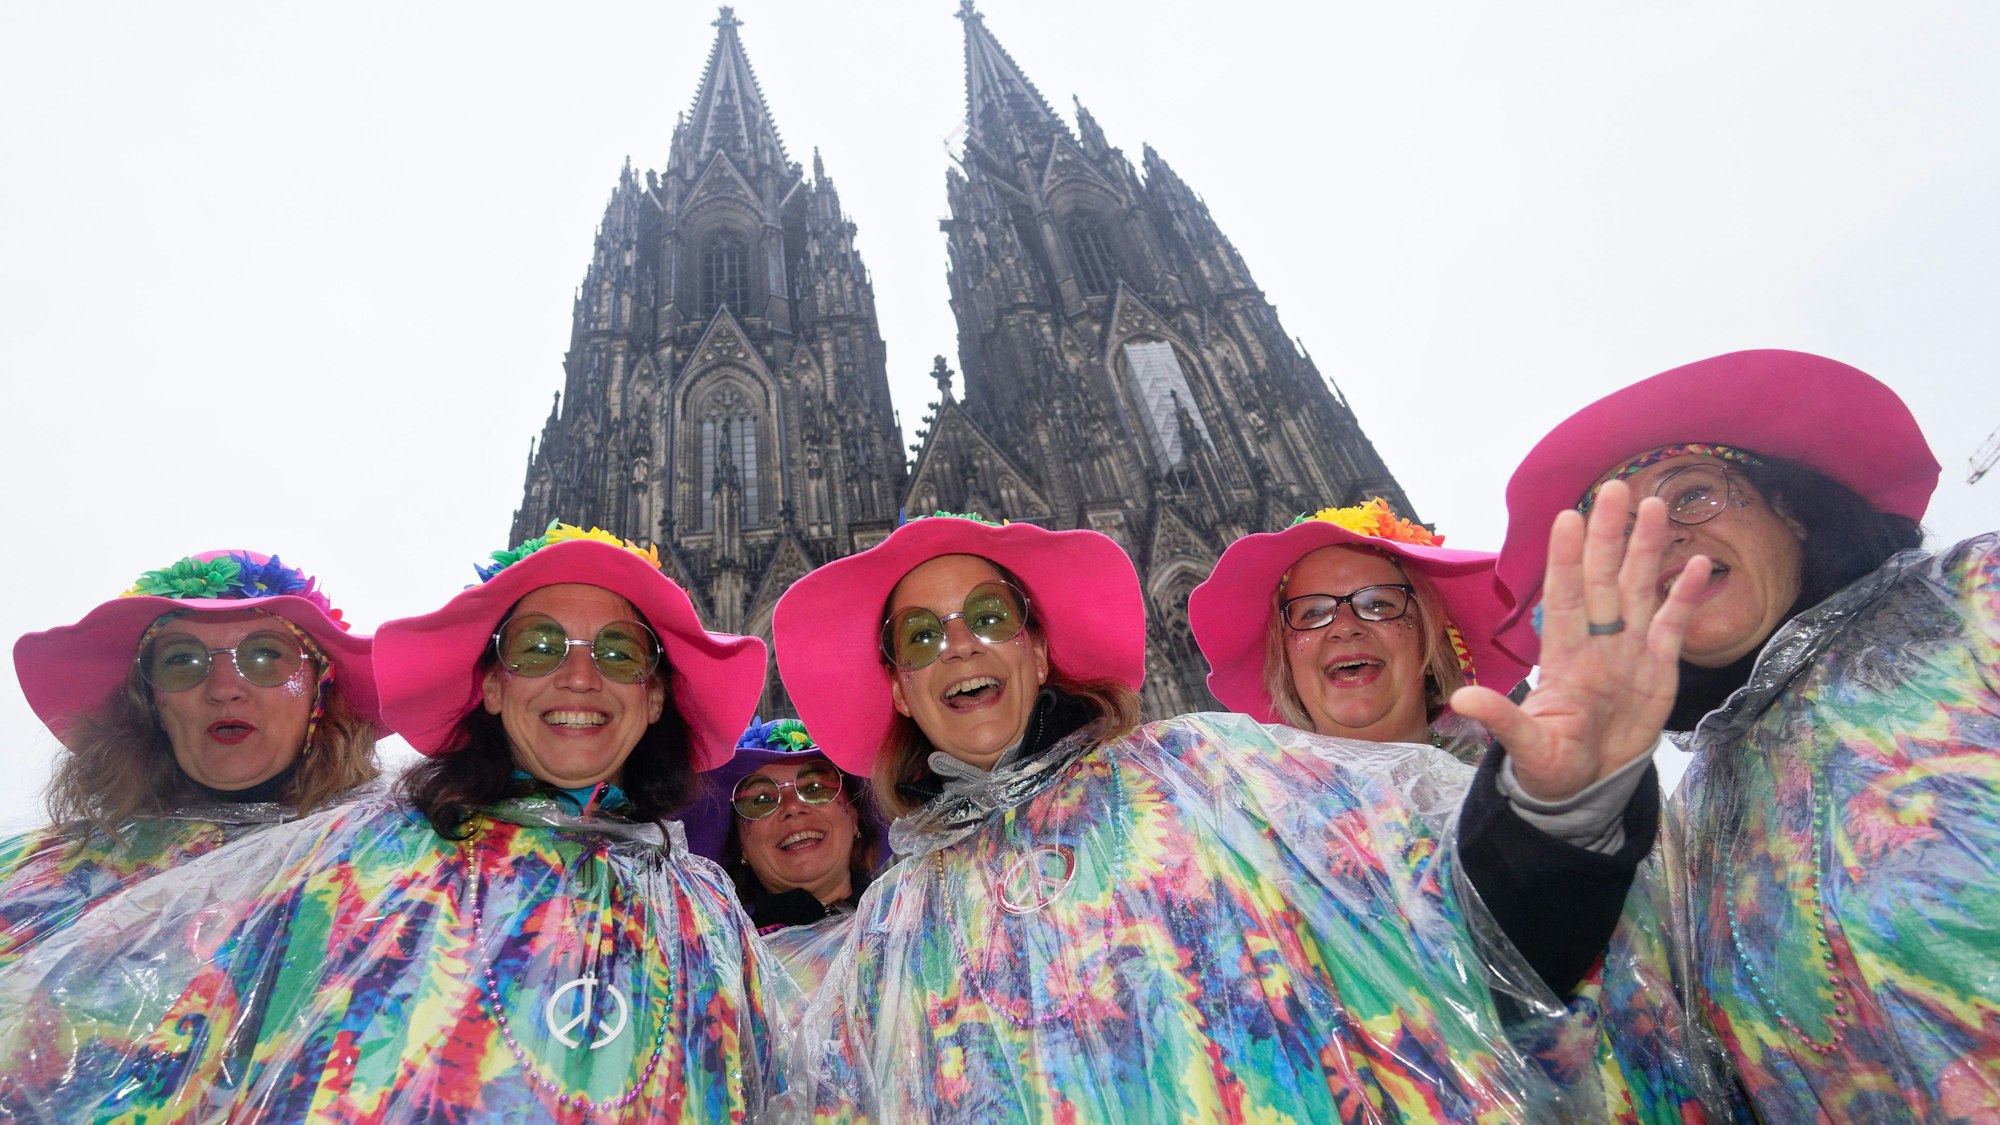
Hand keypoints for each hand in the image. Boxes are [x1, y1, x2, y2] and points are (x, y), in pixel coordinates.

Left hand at [1451, 480, 1710, 800]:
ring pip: (1639, 590)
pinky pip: (1674, 625)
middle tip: (1616, 487)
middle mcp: (1597, 643)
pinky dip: (1685, 595)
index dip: (1565, 561)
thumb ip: (1502, 720)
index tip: (1567, 518)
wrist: (1587, 787)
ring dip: (1646, 550)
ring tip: (1655, 506)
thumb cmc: (1550, 763)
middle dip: (1609, 535)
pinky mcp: (1659, 668)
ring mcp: (1629, 651)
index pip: (1564, 598)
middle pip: (1603, 580)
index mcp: (1564, 657)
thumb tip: (1462, 699)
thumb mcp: (1527, 747)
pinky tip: (1696, 562)